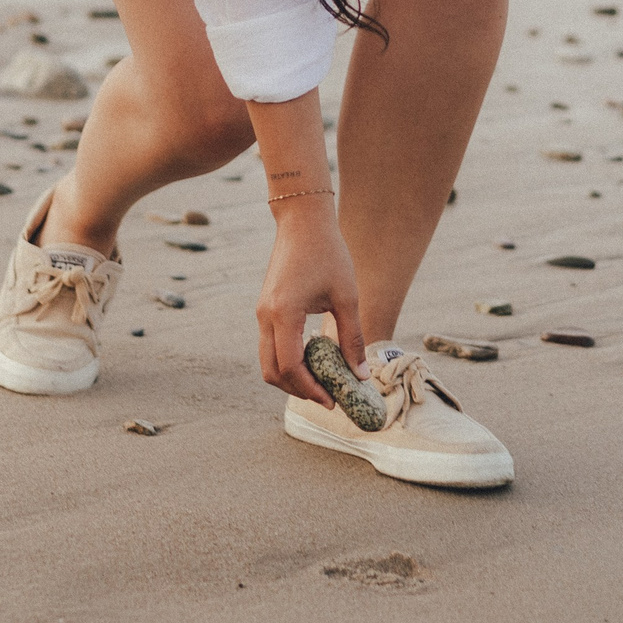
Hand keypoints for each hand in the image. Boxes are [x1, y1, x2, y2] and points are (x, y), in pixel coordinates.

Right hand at [255, 200, 363, 407]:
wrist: (303, 221)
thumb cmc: (328, 253)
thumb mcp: (347, 296)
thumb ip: (352, 337)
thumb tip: (360, 375)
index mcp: (284, 314)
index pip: (290, 367)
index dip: (310, 389)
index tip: (331, 400)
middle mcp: (266, 316)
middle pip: (271, 371)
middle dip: (297, 390)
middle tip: (326, 397)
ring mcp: (261, 312)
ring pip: (267, 360)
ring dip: (290, 377)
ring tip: (321, 380)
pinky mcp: (265, 308)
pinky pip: (270, 345)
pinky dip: (287, 360)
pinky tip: (313, 358)